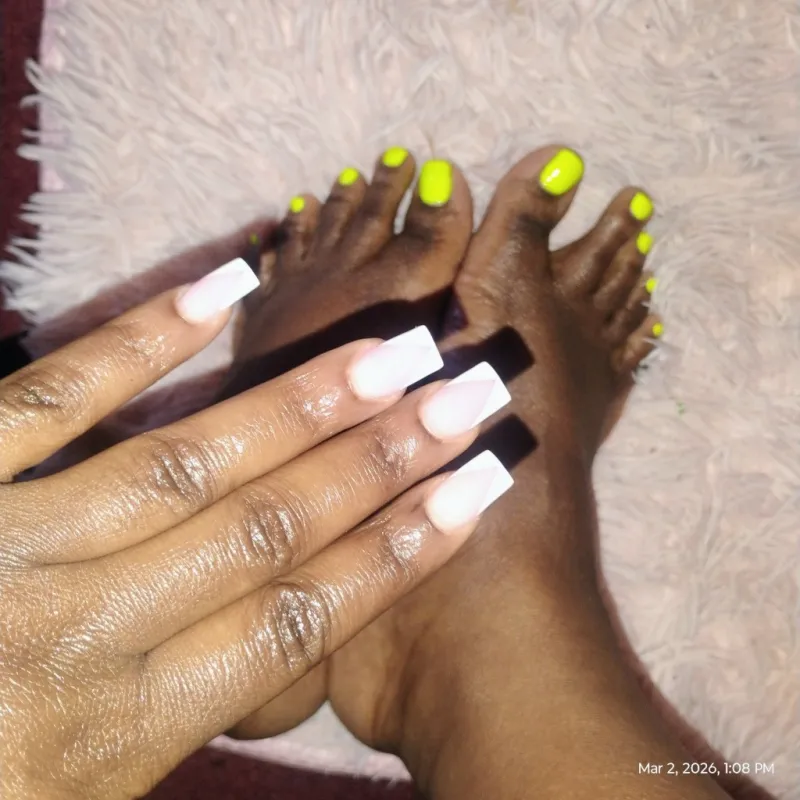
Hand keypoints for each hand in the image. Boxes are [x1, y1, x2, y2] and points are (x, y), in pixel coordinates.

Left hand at [0, 266, 508, 799]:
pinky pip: (53, 397)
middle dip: (384, 459)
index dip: (402, 550)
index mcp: (117, 737)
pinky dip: (142, 340)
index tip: (484, 486)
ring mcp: (7, 548)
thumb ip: (186, 708)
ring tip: (397, 350)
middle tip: (471, 392)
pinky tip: (227, 287)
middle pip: (267, 531)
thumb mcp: (86, 791)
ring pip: (186, 461)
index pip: (298, 620)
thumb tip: (300, 618)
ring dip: (302, 402)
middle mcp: (74, 638)